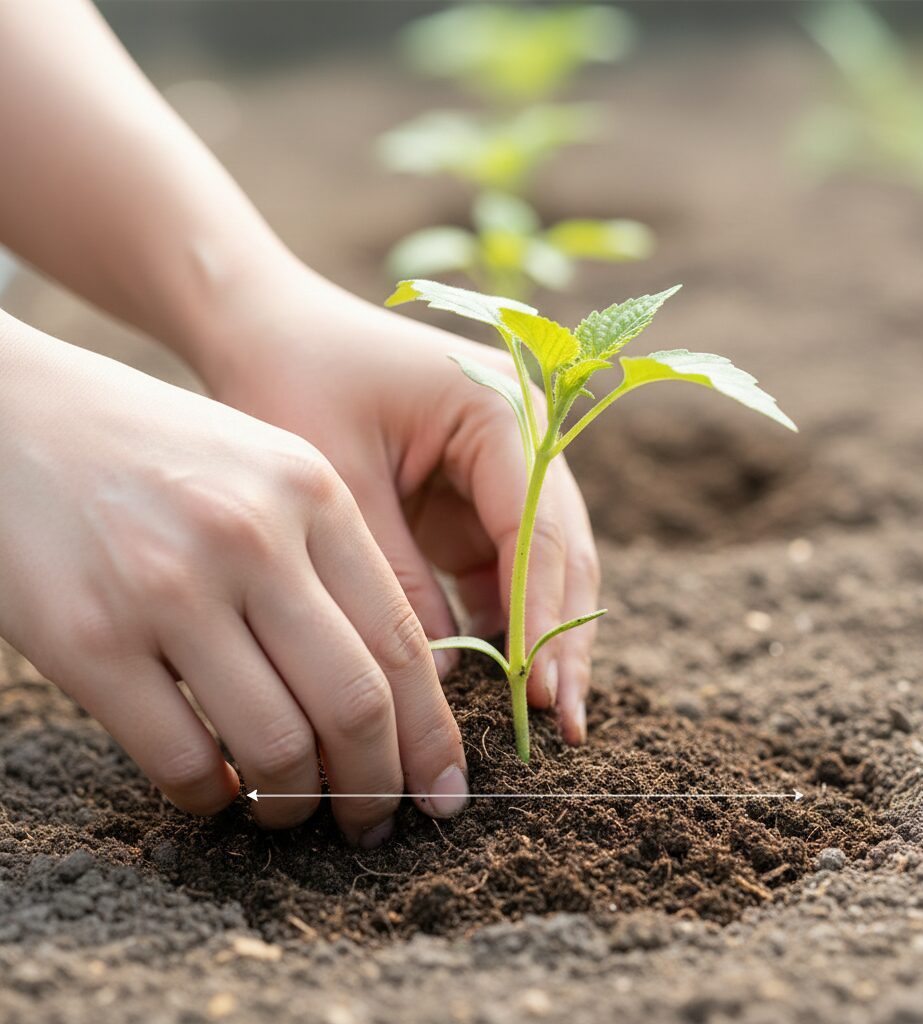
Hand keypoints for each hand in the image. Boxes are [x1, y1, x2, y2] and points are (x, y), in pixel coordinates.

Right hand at [0, 317, 467, 844]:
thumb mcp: (271, 474)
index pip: (405, 641)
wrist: (20, 416)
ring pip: (275, 745)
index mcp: (313, 494)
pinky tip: (216, 789)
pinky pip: (179, 759)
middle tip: (378, 822)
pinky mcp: (88, 639)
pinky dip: (210, 797)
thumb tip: (391, 696)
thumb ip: (335, 566)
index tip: (444, 790)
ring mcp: (168, 588)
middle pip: (354, 702)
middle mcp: (251, 537)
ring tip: (295, 810)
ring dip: (297, 803)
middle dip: (380, 786)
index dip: (432, 734)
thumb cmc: (162, 455)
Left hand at [202, 267, 600, 744]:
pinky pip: (503, 568)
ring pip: (542, 566)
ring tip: (544, 715)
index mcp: (503, 410)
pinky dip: (504, 621)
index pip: (537, 529)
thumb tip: (445, 677)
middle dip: (561, 636)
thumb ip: (399, 577)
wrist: (266, 331)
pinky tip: (501, 677)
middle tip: (563, 724)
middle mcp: (523, 437)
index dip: (543, 617)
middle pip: (560, 550)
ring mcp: (504, 469)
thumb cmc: (295, 382)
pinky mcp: (475, 497)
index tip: (542, 693)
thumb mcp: (343, 484)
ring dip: (542, 635)